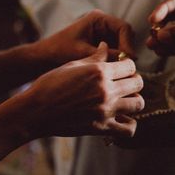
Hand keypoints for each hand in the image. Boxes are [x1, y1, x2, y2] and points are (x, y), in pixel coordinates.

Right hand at [20, 43, 143, 137]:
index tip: (120, 69)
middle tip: (123, 84)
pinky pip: (129, 128)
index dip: (127, 66)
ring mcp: (106, 110)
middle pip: (138, 83)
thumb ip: (94, 57)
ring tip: (123, 100)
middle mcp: (106, 90)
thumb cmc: (49, 85)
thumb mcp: (72, 65)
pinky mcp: (102, 128)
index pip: (130, 65)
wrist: (36, 111)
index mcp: (98, 72)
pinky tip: (120, 118)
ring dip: (133, 100)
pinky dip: (129, 124)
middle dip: (133, 81)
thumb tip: (106, 46)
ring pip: (138, 103)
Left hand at [36, 9, 135, 68]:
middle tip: (126, 68)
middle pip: (126, 36)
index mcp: (98, 18)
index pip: (124, 28)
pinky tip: (113, 72)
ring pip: (123, 45)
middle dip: (127, 51)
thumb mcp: (83, 54)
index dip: (129, 44)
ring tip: (119, 71)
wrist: (43, 58)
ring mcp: (102, 34)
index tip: (129, 60)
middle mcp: (102, 24)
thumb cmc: (59, 52)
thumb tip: (129, 61)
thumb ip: (106, 56)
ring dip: (122, 57)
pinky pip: (116, 52)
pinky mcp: (101, 45)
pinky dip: (116, 61)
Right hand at [146, 0, 174, 71]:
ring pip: (171, 31)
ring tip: (151, 45)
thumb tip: (162, 35)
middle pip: (170, 16)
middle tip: (152, 33)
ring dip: (161, 38)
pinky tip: (159, 51)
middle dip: (160, 25)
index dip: (163, 9)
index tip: (153, 19)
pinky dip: (167, 48)